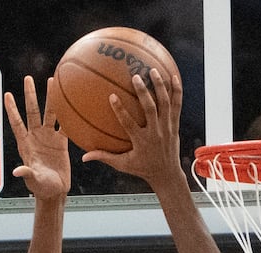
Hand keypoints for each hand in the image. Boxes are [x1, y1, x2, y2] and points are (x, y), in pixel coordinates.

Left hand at [5, 75, 70, 198]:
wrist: (55, 191)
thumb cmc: (41, 187)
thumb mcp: (33, 180)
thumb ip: (27, 173)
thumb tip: (17, 171)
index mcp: (26, 144)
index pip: (16, 123)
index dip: (12, 109)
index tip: (7, 94)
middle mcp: (36, 136)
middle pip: (33, 111)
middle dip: (31, 95)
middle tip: (29, 78)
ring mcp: (48, 137)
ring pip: (50, 114)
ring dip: (51, 98)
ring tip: (52, 81)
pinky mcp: (61, 142)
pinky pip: (65, 125)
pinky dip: (68, 115)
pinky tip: (71, 101)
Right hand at [82, 68, 181, 186]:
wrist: (167, 174)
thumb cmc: (142, 168)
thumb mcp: (123, 165)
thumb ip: (104, 157)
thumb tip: (83, 157)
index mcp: (141, 141)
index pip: (129, 124)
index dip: (120, 110)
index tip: (112, 96)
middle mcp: (156, 133)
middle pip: (151, 110)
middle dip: (144, 93)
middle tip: (136, 76)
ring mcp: (167, 128)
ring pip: (165, 104)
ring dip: (160, 86)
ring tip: (154, 70)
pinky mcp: (175, 125)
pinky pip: (177, 106)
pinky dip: (177, 91)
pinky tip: (174, 76)